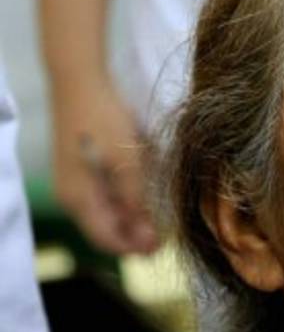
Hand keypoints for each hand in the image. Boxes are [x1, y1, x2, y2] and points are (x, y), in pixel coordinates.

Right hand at [51, 81, 158, 253]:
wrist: (80, 82)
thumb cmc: (104, 120)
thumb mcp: (126, 162)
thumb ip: (135, 200)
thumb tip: (144, 237)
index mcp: (78, 199)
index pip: (106, 239)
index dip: (134, 248)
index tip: (162, 248)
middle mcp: (71, 197)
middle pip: (104, 229)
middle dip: (133, 236)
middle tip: (164, 237)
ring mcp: (74, 183)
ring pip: (104, 214)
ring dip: (129, 221)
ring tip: (156, 220)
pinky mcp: (80, 169)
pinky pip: (102, 197)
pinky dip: (121, 203)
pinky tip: (141, 199)